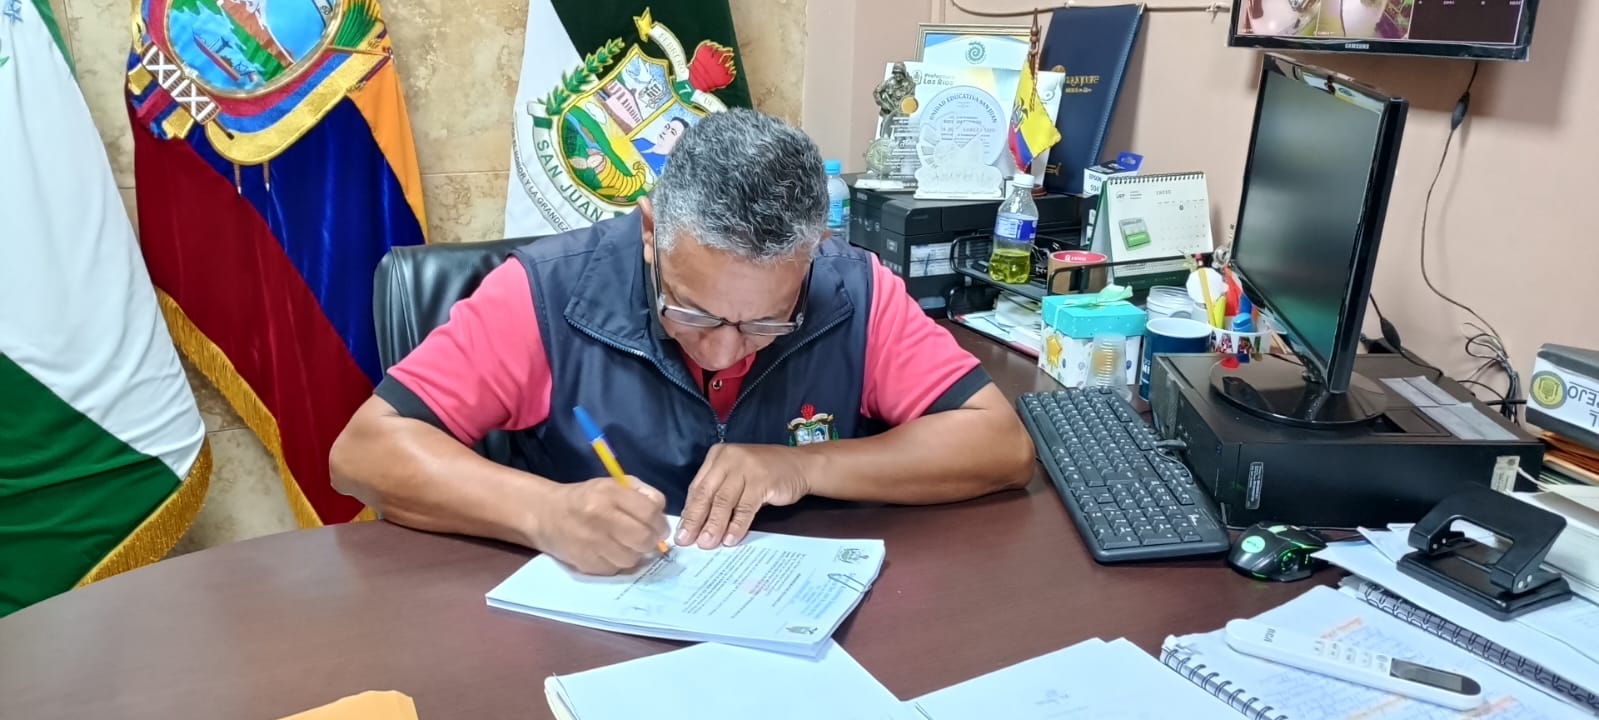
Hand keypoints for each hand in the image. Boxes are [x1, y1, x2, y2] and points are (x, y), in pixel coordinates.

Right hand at [533, 477, 668, 574]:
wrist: (546, 514)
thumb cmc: (586, 498)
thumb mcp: (613, 485)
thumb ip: (642, 493)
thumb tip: (662, 512)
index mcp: (610, 494)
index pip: (649, 512)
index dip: (661, 523)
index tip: (660, 528)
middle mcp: (600, 517)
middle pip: (643, 539)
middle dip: (652, 541)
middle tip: (649, 539)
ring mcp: (591, 543)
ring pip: (631, 558)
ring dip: (635, 553)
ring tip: (626, 544)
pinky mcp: (585, 563)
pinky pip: (615, 569)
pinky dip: (617, 562)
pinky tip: (610, 551)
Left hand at [677, 444, 812, 548]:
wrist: (800, 465)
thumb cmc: (765, 473)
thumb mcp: (736, 476)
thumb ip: (718, 492)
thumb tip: (696, 523)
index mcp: (717, 456)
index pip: (697, 487)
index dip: (689, 512)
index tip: (681, 533)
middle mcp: (729, 458)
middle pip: (707, 494)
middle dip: (695, 520)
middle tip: (687, 541)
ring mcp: (746, 468)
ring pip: (724, 501)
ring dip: (714, 525)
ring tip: (707, 543)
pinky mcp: (762, 480)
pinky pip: (745, 507)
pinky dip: (737, 525)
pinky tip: (731, 539)